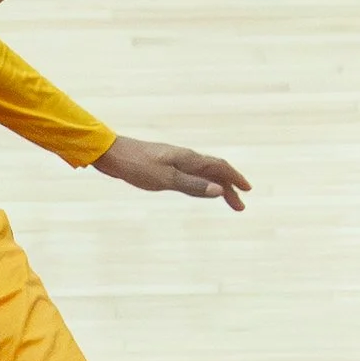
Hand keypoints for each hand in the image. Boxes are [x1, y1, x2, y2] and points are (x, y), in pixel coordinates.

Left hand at [93, 136, 249, 210]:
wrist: (112, 155)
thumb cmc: (137, 166)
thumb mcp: (165, 180)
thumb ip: (192, 185)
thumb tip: (219, 191)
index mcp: (189, 159)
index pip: (220, 168)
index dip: (235, 179)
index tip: (247, 191)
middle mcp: (186, 158)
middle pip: (214, 171)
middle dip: (229, 187)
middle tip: (239, 206)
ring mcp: (176, 161)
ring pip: (203, 173)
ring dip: (216, 186)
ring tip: (225, 198)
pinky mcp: (165, 166)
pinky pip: (192, 175)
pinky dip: (202, 183)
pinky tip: (199, 189)